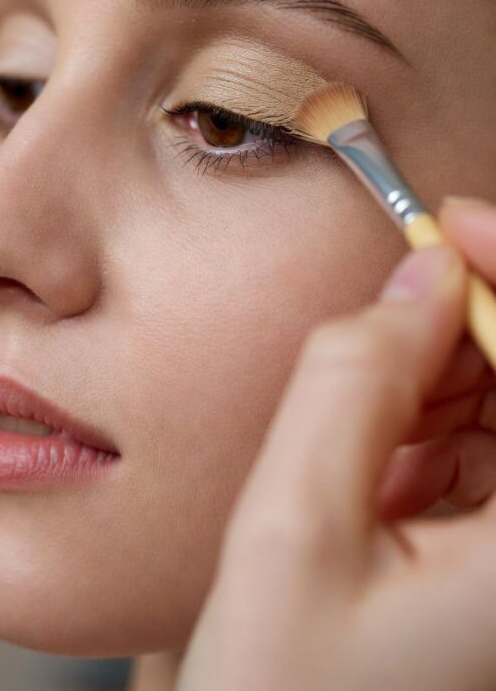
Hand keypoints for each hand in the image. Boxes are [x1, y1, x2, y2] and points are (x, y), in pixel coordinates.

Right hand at [177, 198, 495, 690]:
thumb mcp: (294, 531)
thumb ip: (352, 381)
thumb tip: (414, 272)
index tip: (447, 221)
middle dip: (466, 323)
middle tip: (381, 310)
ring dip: (438, 372)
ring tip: (359, 404)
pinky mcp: (488, 550)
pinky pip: (478, 443)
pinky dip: (423, 415)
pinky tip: (369, 442)